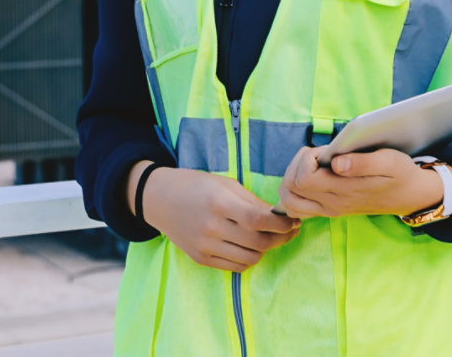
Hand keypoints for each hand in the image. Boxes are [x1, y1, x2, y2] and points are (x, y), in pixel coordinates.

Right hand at [133, 163, 300, 272]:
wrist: (158, 199)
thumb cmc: (194, 185)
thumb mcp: (224, 184)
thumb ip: (252, 201)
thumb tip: (280, 216)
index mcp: (219, 203)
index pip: (260, 221)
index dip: (283, 224)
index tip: (293, 222)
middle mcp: (212, 227)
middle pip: (260, 242)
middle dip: (281, 238)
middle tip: (289, 231)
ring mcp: (205, 246)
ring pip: (251, 258)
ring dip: (265, 250)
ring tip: (268, 238)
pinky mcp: (201, 258)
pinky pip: (236, 266)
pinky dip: (248, 258)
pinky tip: (249, 246)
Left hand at [275, 147, 451, 218]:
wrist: (411, 196)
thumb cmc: (400, 173)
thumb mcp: (389, 161)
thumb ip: (362, 162)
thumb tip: (335, 163)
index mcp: (344, 191)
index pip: (302, 179)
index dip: (305, 160)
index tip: (323, 151)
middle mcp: (332, 204)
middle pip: (290, 189)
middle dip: (295, 165)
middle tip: (315, 156)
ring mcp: (329, 210)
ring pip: (289, 200)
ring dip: (291, 178)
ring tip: (311, 165)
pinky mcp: (329, 210)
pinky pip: (297, 207)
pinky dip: (294, 191)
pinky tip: (309, 177)